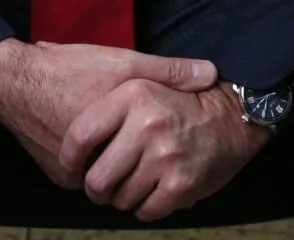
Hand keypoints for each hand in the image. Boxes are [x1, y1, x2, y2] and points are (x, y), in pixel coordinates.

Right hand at [0, 38, 218, 190]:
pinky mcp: (55, 173)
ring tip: (128, 139)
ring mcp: (69, 175)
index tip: (177, 143)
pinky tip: (101, 136)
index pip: (153, 166)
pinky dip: (96, 159)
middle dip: (145, 163)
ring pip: (109, 176)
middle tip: (156, 145)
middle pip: (131, 176)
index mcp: (113, 141)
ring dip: (119, 161)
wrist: (12, 80)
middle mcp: (89, 167)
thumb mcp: (123, 62)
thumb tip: (210, 73)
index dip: (168, 155)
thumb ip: (166, 71)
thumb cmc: (69, 68)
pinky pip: (87, 173)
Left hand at [58, 78, 271, 220]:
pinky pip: (146, 211)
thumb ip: (107, 99)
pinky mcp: (181, 182)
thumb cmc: (177, 103)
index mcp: (132, 95)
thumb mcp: (143, 82)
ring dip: (123, 198)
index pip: (80, 136)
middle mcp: (146, 123)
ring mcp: (165, 154)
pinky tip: (152, 190)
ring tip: (133, 182)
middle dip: (96, 189)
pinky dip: (145, 207)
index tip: (71, 168)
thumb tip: (64, 116)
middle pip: (97, 179)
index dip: (68, 160)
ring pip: (121, 199)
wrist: (230, 116)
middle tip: (103, 185)